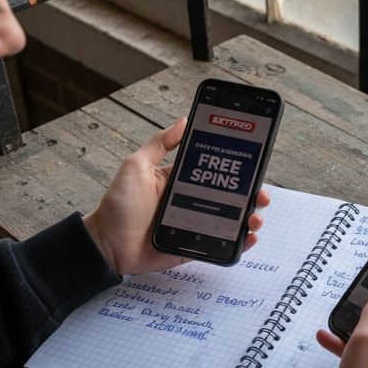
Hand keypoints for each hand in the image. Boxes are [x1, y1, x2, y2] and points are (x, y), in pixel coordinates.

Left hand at [82, 118, 270, 274]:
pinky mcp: (194, 247)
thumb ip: (160, 143)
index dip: (236, 169)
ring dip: (250, 218)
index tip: (253, 164)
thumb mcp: (136, 165)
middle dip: (251, 195)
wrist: (107, 244)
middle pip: (231, 197)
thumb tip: (184, 120)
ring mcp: (195, 226)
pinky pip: (221, 246)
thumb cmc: (118, 205)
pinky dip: (239, 244)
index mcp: (181, 181)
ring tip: (255, 217)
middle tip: (260, 195)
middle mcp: (192, 202)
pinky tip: (249, 238)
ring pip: (231, 221)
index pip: (216, 171)